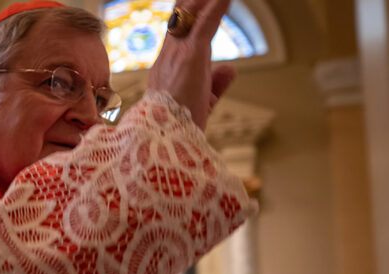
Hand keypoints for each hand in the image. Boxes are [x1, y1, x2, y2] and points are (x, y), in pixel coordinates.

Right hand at [148, 0, 233, 129]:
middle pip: (179, 19)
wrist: (164, 138)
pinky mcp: (192, 56)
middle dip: (192, 2)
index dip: (185, 17)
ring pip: (190, 16)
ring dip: (204, 1)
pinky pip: (206, 24)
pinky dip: (217, 8)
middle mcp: (168, 56)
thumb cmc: (178, 126)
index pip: (176, 34)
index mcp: (165, 68)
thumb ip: (216, 83)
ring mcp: (178, 54)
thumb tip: (230, 68)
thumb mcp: (203, 102)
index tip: (195, 2)